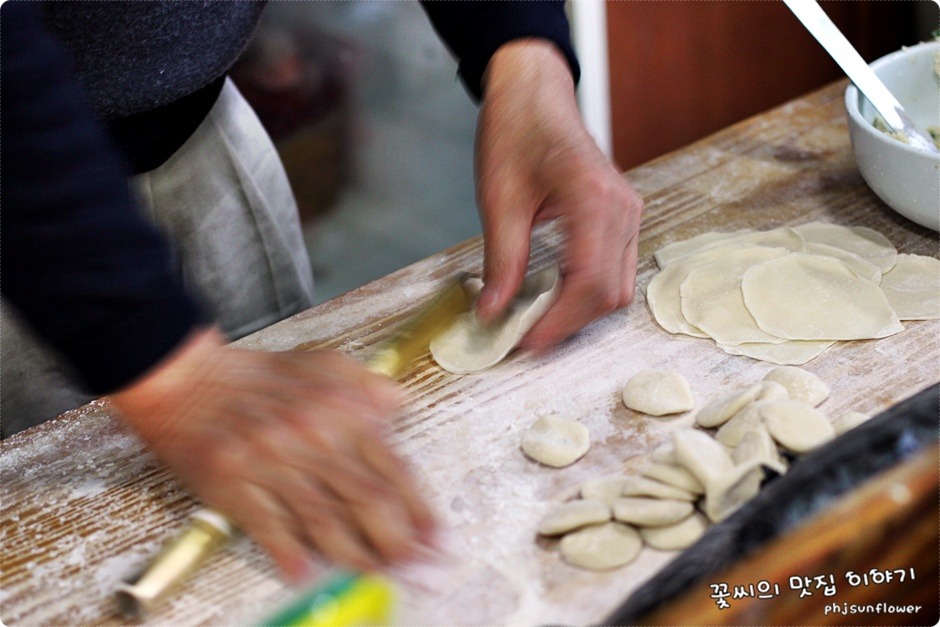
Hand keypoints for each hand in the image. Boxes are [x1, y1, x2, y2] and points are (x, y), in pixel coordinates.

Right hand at [110, 327, 434, 582]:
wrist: (187, 379)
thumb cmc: (259, 377)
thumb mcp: (325, 365)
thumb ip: (368, 386)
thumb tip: (399, 407)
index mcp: (340, 410)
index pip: (393, 468)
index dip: (420, 509)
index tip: (438, 537)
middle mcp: (312, 436)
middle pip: (367, 501)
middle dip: (398, 543)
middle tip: (418, 569)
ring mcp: (272, 462)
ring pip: (325, 520)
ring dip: (355, 555)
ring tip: (377, 576)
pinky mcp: (234, 484)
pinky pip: (269, 525)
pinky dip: (290, 553)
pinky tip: (308, 574)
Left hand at [474, 39, 643, 350]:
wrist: (534, 93)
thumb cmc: (515, 132)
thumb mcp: (499, 200)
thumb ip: (501, 262)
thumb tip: (492, 313)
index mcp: (594, 200)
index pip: (588, 282)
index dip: (558, 322)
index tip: (524, 343)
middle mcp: (622, 209)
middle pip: (609, 292)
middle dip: (568, 323)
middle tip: (524, 338)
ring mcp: (628, 212)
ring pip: (618, 286)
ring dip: (581, 311)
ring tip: (537, 321)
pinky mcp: (622, 215)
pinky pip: (617, 268)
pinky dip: (589, 291)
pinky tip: (554, 296)